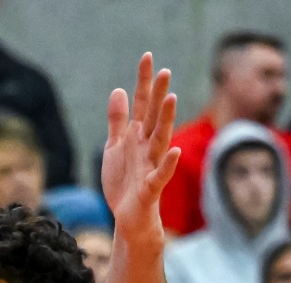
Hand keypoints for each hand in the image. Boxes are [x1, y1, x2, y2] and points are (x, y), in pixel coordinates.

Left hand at [100, 54, 180, 243]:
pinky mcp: (151, 188)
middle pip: (154, 118)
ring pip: (160, 140)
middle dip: (158, 95)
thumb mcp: (114, 147)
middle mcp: (147, 148)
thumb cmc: (124, 183)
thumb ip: (117, 121)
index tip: (148, 57)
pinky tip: (175, 151)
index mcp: (137, 137)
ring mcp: (151, 166)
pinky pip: (161, 175)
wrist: (128, 218)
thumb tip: (119, 90)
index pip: (142, 104)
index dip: (144, 82)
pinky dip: (168, 164)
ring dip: (166, 120)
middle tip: (165, 71)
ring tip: (171, 99)